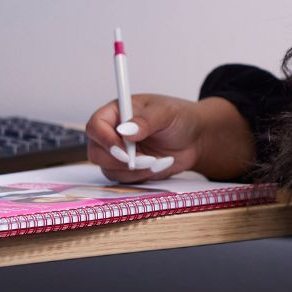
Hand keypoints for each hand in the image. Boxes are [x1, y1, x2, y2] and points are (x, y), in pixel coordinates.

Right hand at [84, 93, 202, 183]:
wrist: (195, 139)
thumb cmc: (179, 118)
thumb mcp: (165, 113)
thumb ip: (145, 121)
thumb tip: (125, 131)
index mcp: (117, 112)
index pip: (96, 125)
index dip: (104, 139)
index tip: (123, 149)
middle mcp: (113, 133)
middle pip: (96, 152)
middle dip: (120, 160)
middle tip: (145, 159)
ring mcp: (119, 153)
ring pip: (109, 169)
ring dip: (134, 170)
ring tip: (157, 160)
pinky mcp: (128, 169)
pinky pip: (124, 180)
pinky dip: (141, 176)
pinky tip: (159, 165)